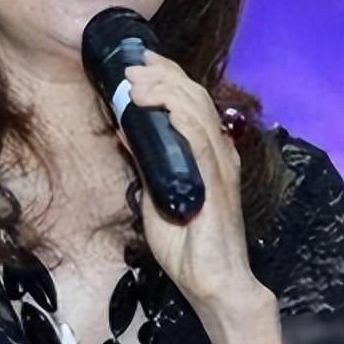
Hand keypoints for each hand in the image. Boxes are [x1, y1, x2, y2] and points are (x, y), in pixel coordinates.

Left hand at [122, 51, 264, 313]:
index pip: (190, 100)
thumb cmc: (187, 245)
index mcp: (207, 151)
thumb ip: (145, 162)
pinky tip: (162, 106)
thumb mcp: (155, 194)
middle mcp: (218, 151)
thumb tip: (123, 129)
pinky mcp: (216, 182)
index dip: (166, 75)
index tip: (140, 60)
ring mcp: (220, 165)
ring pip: (196, 111)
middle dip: (161, 75)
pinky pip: (200, 140)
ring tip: (135, 80)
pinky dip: (181, 118)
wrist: (213, 282)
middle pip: (193, 97)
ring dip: (165, 89)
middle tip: (131, 65)